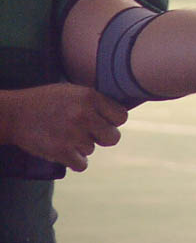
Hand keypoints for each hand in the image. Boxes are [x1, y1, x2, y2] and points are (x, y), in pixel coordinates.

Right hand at [6, 83, 127, 171]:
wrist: (14, 114)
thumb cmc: (46, 101)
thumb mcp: (73, 91)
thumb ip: (95, 100)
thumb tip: (116, 112)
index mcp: (90, 96)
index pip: (121, 116)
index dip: (113, 121)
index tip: (104, 122)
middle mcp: (84, 114)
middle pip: (113, 137)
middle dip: (103, 137)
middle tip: (89, 134)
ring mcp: (73, 133)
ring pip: (92, 150)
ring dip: (82, 147)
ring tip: (65, 136)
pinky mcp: (60, 151)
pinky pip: (82, 164)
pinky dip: (75, 161)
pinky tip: (65, 151)